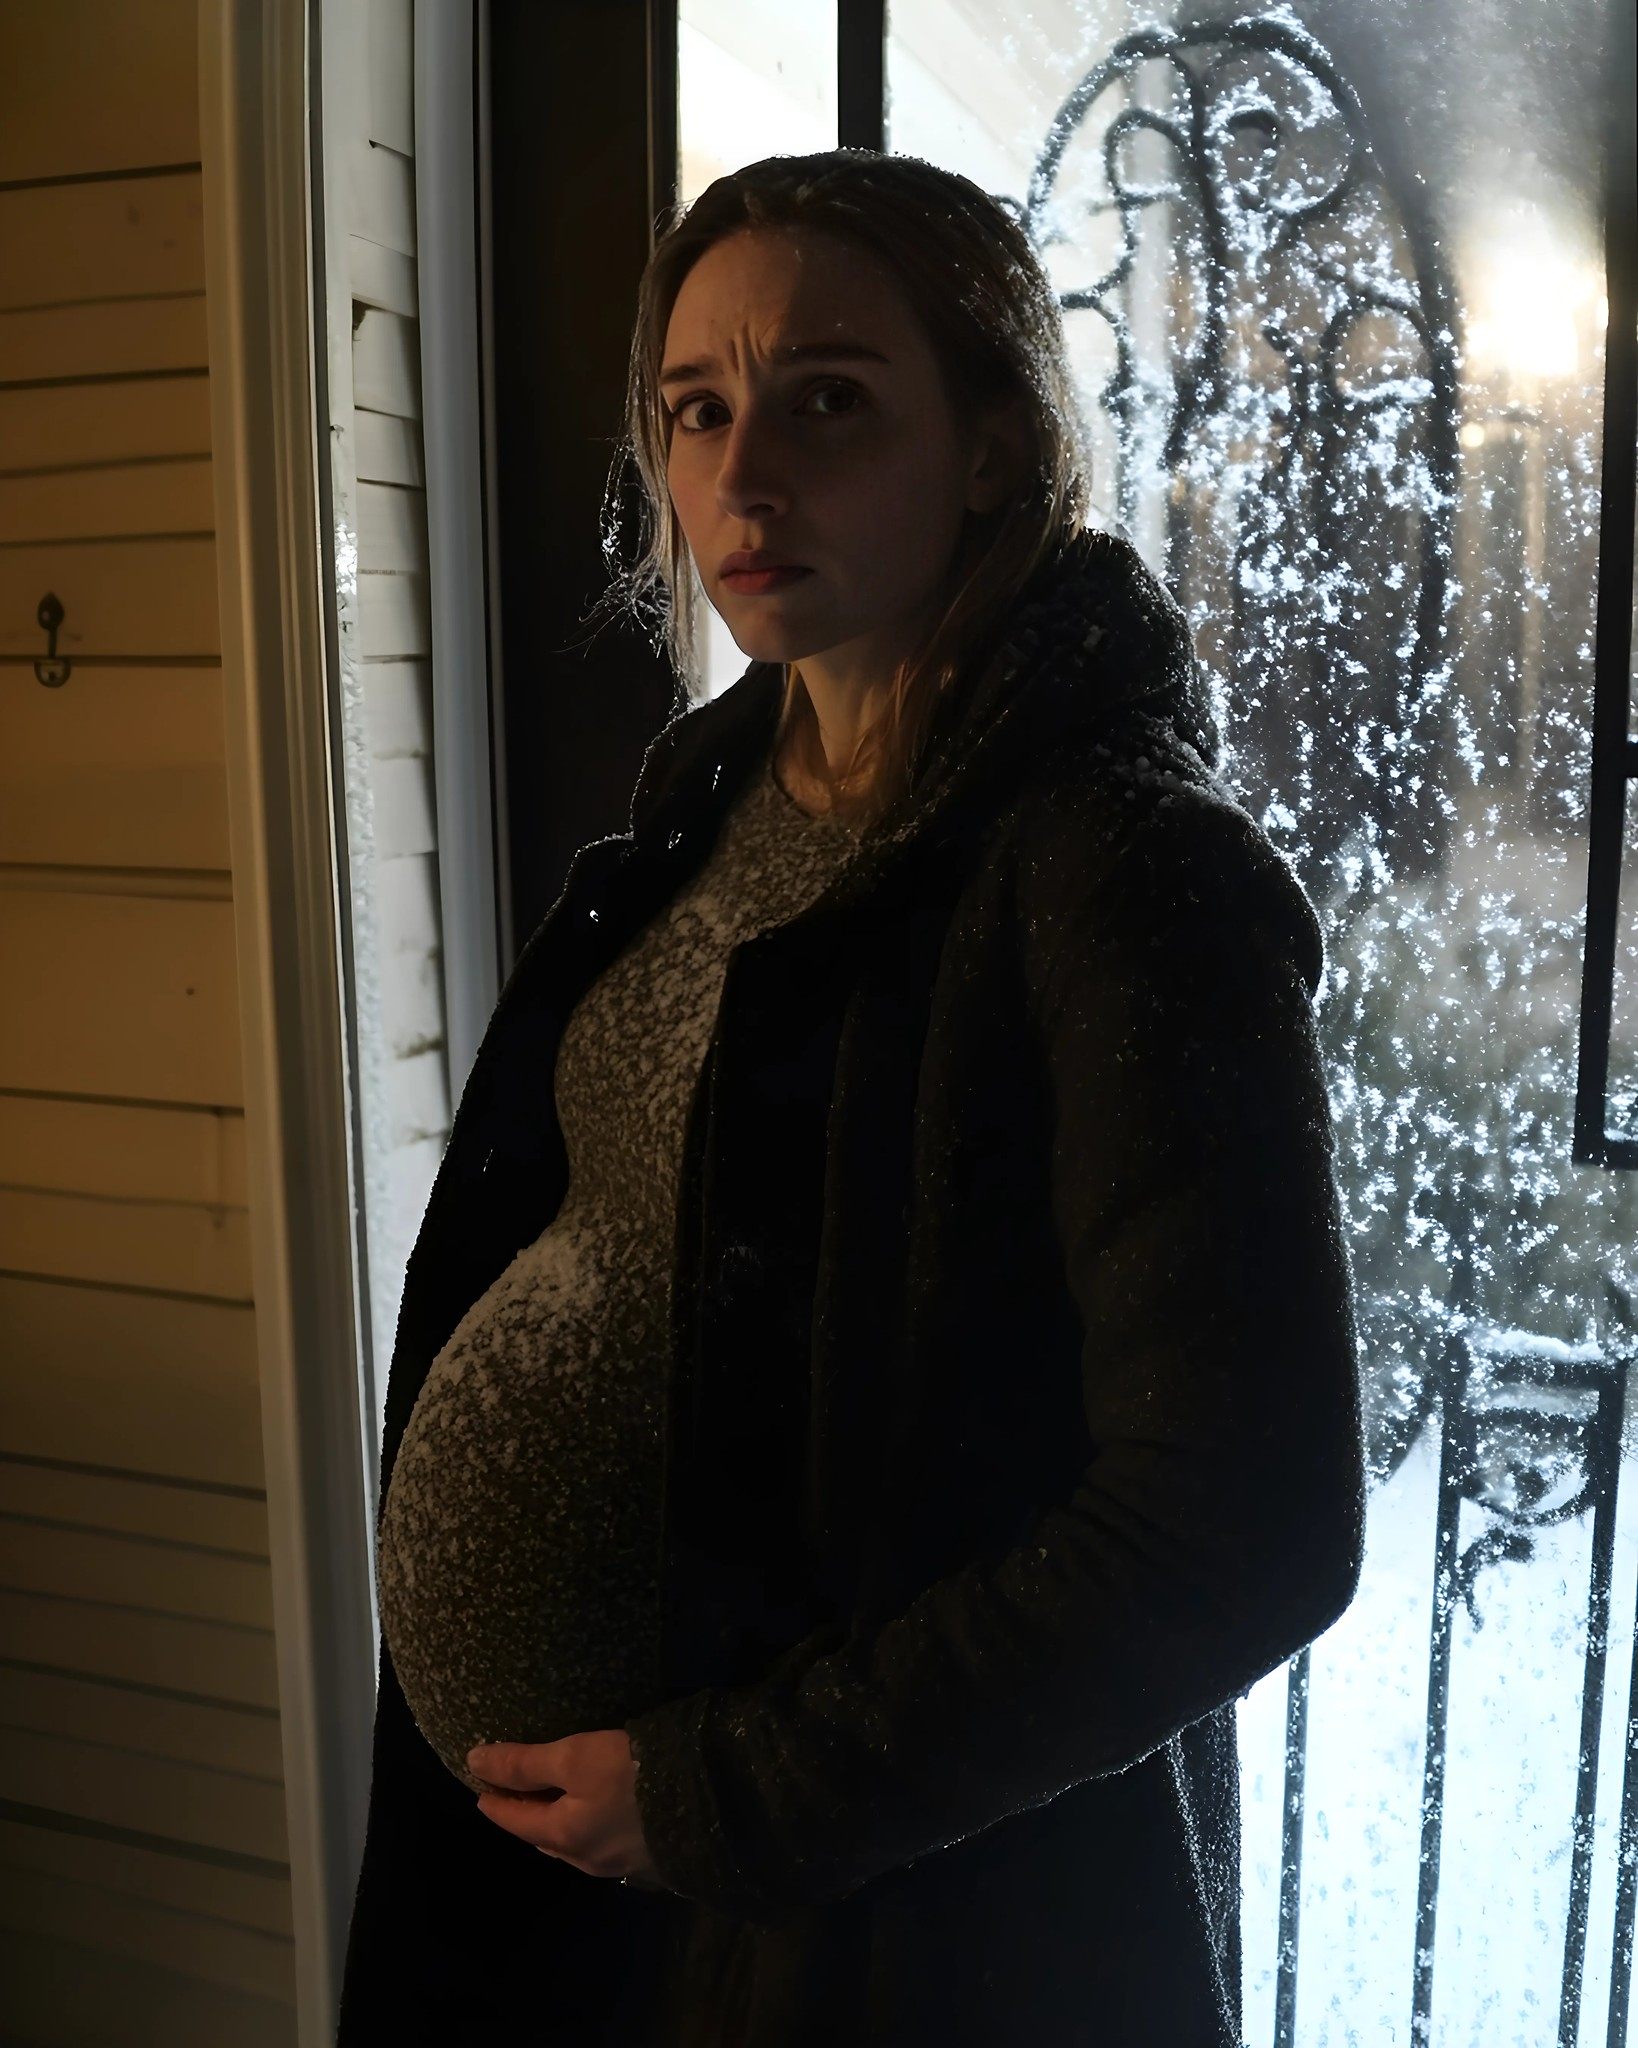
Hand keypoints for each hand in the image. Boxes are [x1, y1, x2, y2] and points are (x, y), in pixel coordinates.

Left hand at [467, 1729, 667, 1888]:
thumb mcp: (574, 1756)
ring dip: (557, 1823)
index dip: (495, 1802)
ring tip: (552, 1803)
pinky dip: (587, 1827)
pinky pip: (603, 1843)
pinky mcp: (649, 1854)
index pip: (515, 1821)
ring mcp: (619, 1862)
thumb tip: (474, 1762)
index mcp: (563, 1836)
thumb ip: (525, 1762)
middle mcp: (586, 1858)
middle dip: (526, 1815)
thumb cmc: (631, 1773)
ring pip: (574, 1844)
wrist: (708, 1797)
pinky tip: (599, 1815)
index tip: (480, 1789)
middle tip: (513, 1791)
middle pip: (544, 1837)